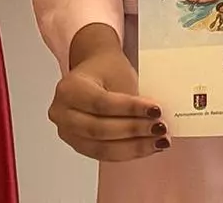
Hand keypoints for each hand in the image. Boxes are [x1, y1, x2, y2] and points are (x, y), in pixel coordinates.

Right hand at [51, 23, 168, 162]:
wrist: (93, 71)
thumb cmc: (107, 69)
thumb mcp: (120, 75)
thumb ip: (132, 99)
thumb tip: (155, 120)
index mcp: (69, 88)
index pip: (102, 103)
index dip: (130, 109)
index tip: (157, 110)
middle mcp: (61, 112)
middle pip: (99, 129)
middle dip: (133, 130)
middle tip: (161, 128)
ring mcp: (66, 132)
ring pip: (101, 147)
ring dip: (134, 147)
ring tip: (160, 141)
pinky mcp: (76, 145)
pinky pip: (103, 154)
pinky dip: (128, 152)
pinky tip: (148, 147)